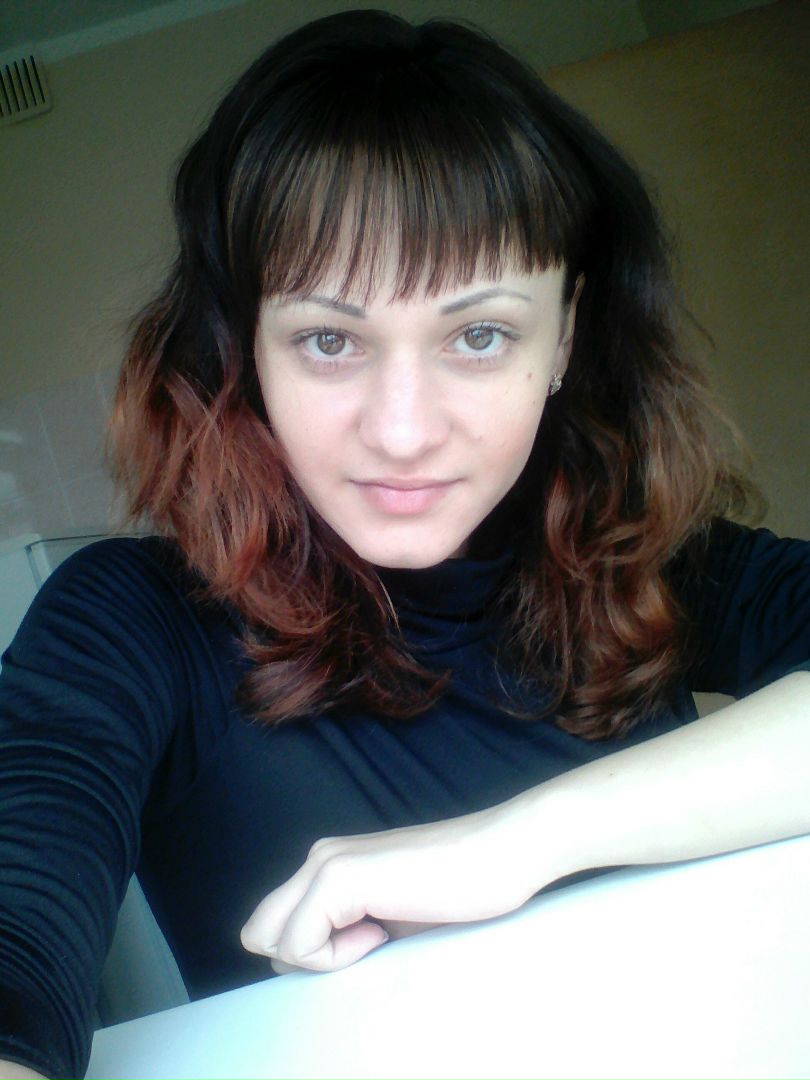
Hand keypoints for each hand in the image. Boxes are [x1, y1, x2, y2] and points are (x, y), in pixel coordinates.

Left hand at [240, 803, 534, 972]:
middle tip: (364, 947)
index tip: (366, 945)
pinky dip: (334, 957)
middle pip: (259, 932)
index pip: (275, 926)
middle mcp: (318, 858)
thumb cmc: (464, 888)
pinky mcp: (338, 878)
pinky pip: (298, 945)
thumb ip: (351, 929)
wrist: (504, 852)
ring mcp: (324, 864)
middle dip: (302, 959)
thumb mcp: (394, 915)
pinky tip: (381, 932)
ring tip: (376, 937)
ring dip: (318, 958)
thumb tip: (316, 965)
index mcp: (329, 864)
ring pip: (268, 940)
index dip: (312, 956)